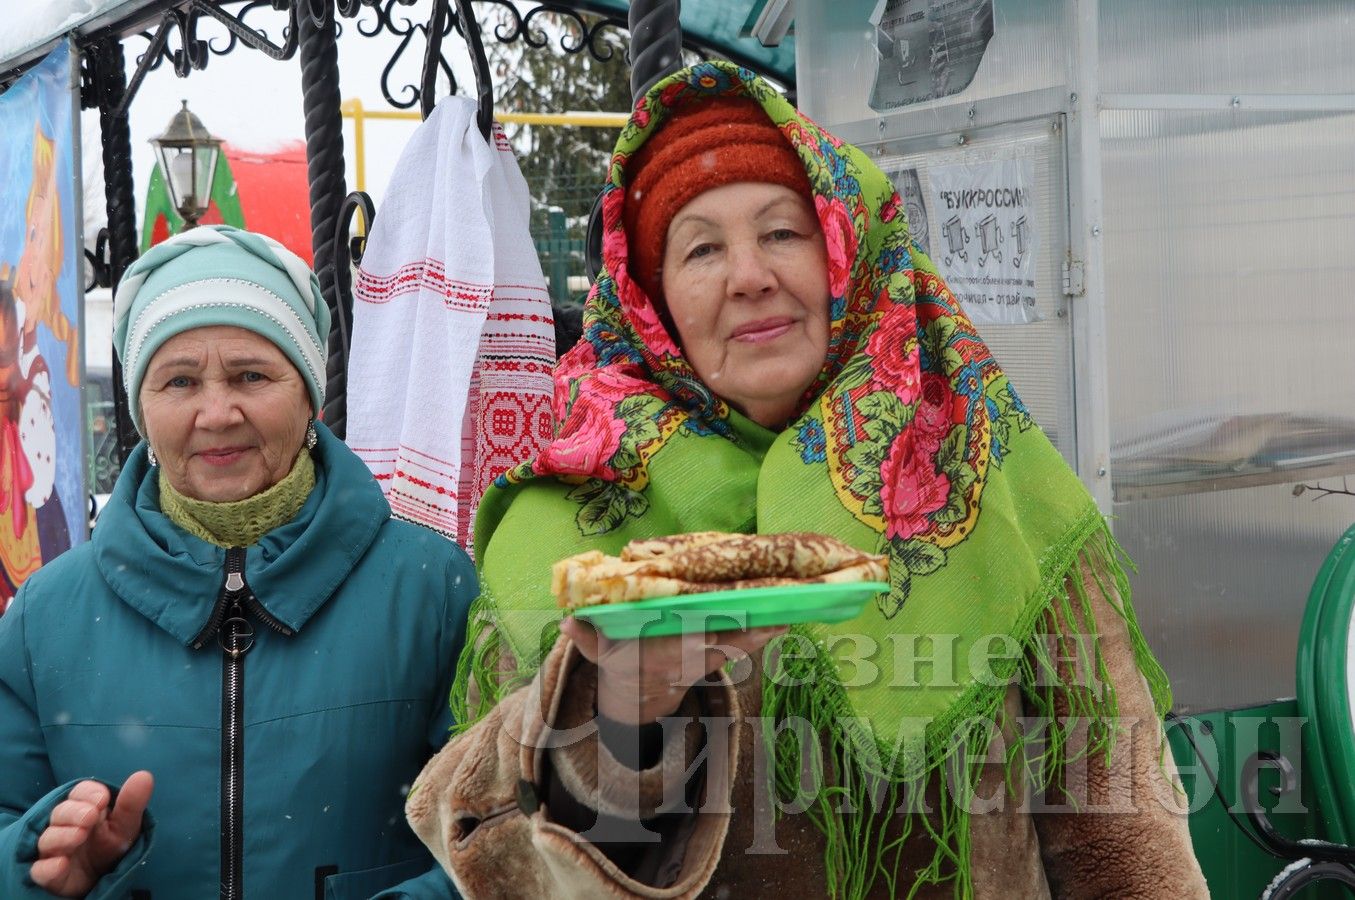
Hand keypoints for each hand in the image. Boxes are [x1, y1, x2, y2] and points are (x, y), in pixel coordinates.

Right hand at [30, 771, 153, 896]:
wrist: (102, 877)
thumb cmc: (111, 844)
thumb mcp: (126, 825)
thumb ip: (131, 803)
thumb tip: (144, 775)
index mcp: (83, 808)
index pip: (80, 793)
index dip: (88, 793)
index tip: (102, 798)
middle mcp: (65, 826)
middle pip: (61, 812)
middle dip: (74, 812)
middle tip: (90, 816)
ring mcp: (54, 850)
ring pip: (48, 839)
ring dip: (63, 836)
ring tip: (80, 835)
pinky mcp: (48, 874)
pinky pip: (40, 870)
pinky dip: (48, 867)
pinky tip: (61, 864)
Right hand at [560, 617, 785, 725]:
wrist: (638, 693)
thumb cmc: (620, 660)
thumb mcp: (598, 653)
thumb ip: (585, 638)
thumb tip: (566, 621)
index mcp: (661, 657)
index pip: (684, 649)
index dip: (701, 641)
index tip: (717, 631)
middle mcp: (687, 661)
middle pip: (721, 649)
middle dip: (745, 636)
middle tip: (772, 619)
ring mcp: (704, 662)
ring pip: (736, 648)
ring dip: (760, 634)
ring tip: (786, 616)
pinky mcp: (717, 657)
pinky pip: (742, 646)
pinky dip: (761, 635)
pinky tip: (783, 620)